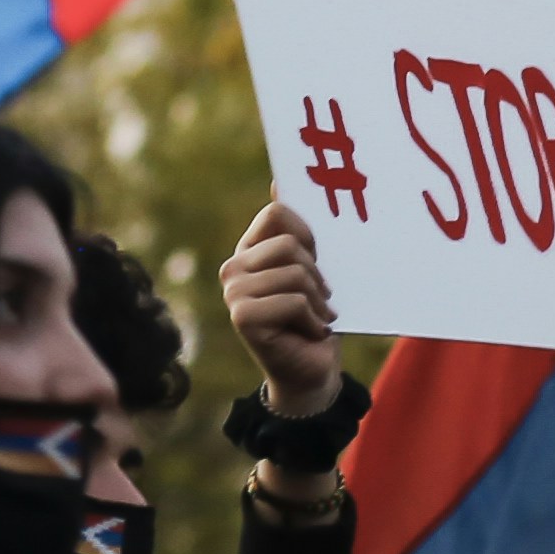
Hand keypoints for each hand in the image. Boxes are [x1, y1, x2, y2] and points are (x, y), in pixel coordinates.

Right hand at [220, 200, 347, 421]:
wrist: (314, 371)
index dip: (308, 234)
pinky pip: (294, 300)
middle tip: (320, 298)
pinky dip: (314, 319)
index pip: (277, 214)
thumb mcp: (312, 268)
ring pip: (296, 273)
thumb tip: (281, 182)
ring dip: (318, 300)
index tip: (318, 259)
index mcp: (250, 249)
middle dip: (317, 274)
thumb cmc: (316, 316)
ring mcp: (234, 293)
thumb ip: (295, 230)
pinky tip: (310, 332)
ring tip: (318, 317)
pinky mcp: (243, 318)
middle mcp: (234, 268)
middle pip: (290, 244)